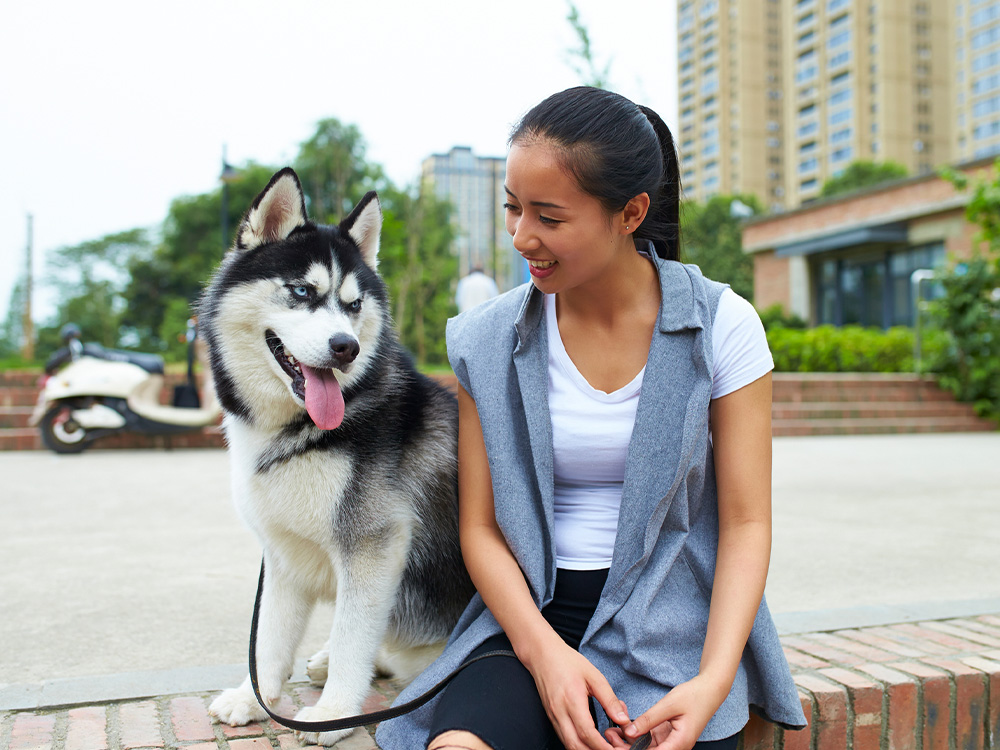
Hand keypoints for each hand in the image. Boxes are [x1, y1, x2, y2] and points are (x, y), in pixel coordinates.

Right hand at [525, 636, 629, 749]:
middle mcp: (560, 713)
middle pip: (576, 746)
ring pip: (569, 745)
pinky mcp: (551, 718)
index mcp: (572, 700)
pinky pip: (564, 738)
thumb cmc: (568, 662)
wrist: (542, 655)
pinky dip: (578, 745)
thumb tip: (623, 720)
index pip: (587, 733)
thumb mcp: (594, 676)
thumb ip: (609, 699)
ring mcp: (553, 717)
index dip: (602, 747)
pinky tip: (591, 742)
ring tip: (604, 747)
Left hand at [604, 675, 726, 749]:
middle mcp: (674, 746)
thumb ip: (649, 719)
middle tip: (609, 734)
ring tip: (611, 728)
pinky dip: (636, 730)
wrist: (708, 690)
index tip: (616, 746)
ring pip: (645, 746)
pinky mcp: (666, 733)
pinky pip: (648, 737)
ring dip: (628, 739)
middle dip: (626, 747)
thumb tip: (629, 731)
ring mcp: (670, 741)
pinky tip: (624, 721)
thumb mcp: (668, 705)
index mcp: (679, 743)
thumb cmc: (694, 696)